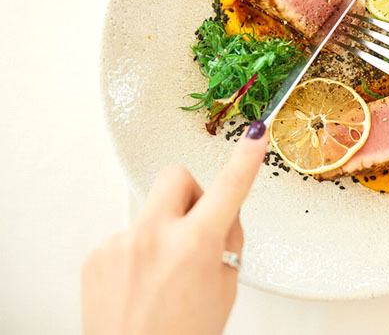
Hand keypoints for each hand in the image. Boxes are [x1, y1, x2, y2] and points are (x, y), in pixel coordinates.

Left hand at [82, 121, 267, 334]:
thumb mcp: (225, 289)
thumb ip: (226, 242)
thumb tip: (222, 212)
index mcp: (195, 245)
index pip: (229, 188)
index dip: (246, 158)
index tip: (255, 136)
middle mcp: (155, 236)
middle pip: (177, 177)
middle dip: (192, 192)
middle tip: (198, 223)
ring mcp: (121, 243)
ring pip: (152, 211)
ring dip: (165, 230)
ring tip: (164, 275)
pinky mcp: (97, 255)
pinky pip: (128, 235)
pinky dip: (140, 252)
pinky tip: (141, 284)